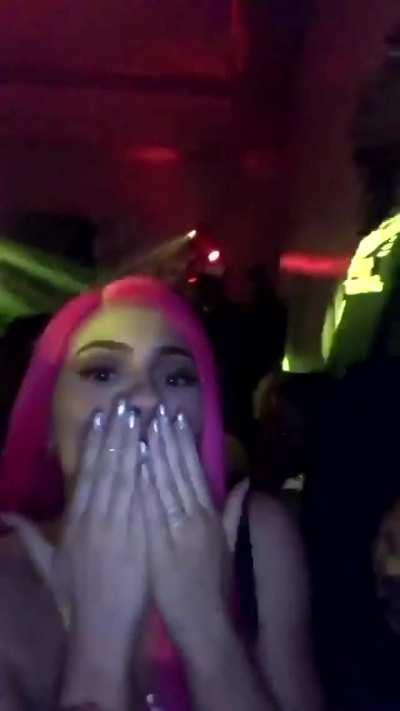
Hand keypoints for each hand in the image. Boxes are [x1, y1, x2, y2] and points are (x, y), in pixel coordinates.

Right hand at [5, 400, 147, 661]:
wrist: (102, 628)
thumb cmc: (75, 597)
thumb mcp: (47, 564)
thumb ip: (29, 535)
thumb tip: (6, 515)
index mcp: (76, 520)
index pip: (86, 472)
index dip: (94, 442)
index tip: (100, 416)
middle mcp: (96, 517)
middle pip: (106, 468)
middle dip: (114, 434)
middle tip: (122, 403)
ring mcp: (120, 526)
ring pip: (125, 477)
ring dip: (131, 445)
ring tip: (137, 416)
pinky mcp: (141, 536)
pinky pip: (144, 499)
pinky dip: (148, 474)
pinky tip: (153, 452)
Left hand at [141, 406, 230, 649]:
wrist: (206, 622)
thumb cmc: (216, 586)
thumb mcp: (229, 546)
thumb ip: (235, 513)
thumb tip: (245, 484)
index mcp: (210, 515)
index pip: (196, 471)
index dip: (185, 443)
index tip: (176, 418)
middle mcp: (195, 515)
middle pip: (179, 470)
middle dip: (168, 437)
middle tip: (158, 408)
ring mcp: (176, 528)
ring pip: (164, 482)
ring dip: (154, 451)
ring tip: (145, 423)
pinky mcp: (159, 542)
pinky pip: (150, 506)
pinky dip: (143, 481)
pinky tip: (135, 461)